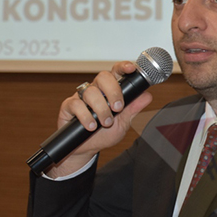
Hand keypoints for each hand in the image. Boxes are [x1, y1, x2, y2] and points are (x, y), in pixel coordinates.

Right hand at [46, 61, 152, 177]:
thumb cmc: (104, 134)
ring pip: (90, 92)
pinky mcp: (68, 106)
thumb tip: (147, 96)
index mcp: (110, 90)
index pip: (116, 72)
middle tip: (118, 108)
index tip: (131, 69)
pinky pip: (76, 104)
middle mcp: (96, 90)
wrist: (86, 149)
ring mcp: (81, 97)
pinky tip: (91, 126)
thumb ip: (133, 109)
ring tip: (105, 123)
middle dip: (113, 91)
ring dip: (101, 109)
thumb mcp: (123, 124)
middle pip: (103, 77)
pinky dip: (86, 116)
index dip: (123, 67)